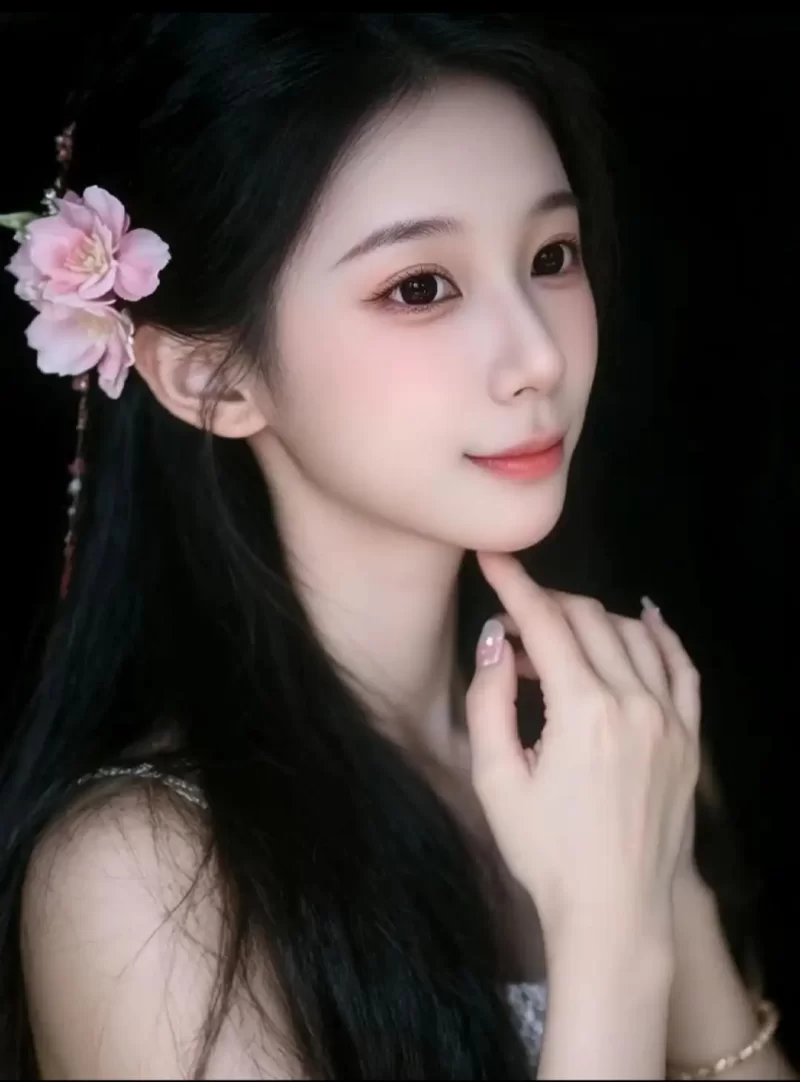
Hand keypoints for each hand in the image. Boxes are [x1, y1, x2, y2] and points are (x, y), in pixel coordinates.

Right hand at [465, 552, 700, 954]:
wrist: (614, 912)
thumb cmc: (546, 854)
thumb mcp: (495, 781)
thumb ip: (488, 700)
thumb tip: (495, 639)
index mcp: (584, 712)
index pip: (546, 623)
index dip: (515, 585)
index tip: (494, 560)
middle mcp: (635, 703)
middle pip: (589, 619)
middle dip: (547, 605)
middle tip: (513, 623)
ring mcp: (671, 719)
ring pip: (632, 634)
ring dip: (591, 620)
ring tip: (557, 639)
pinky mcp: (689, 738)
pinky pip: (681, 667)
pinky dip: (660, 635)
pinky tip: (644, 617)